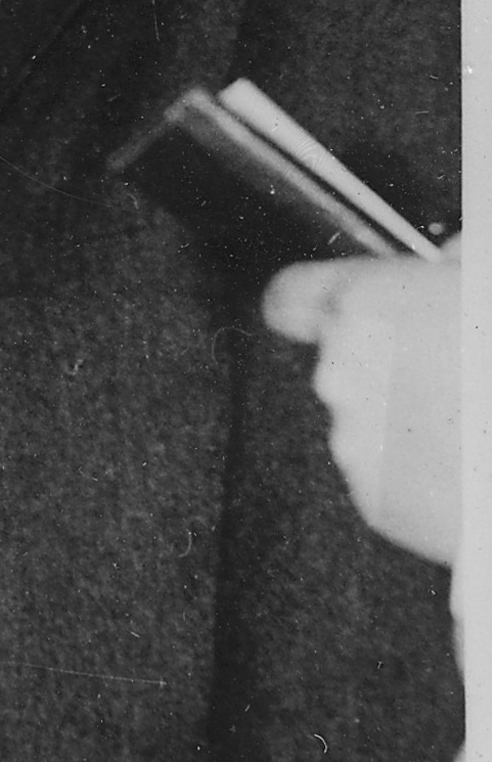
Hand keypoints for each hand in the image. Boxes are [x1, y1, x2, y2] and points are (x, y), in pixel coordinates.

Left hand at [264, 244, 462, 563]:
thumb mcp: (489, 278)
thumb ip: (459, 262)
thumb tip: (449, 259)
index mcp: (365, 308)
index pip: (290, 298)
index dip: (313, 305)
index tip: (331, 314)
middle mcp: (341, 374)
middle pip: (344, 364)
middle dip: (390, 366)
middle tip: (455, 372)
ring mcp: (356, 442)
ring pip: (368, 422)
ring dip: (408, 420)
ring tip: (474, 423)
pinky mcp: (379, 502)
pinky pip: (390, 477)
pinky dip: (422, 473)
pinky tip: (472, 465)